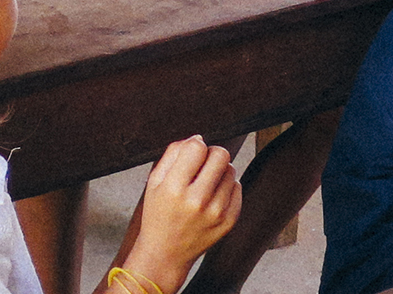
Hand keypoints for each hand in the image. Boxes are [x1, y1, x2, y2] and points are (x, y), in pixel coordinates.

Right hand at [122, 137, 241, 290]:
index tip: (192, 152)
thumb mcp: (154, 181)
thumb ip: (173, 154)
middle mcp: (197, 201)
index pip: (197, 147)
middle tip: (202, 163)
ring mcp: (216, 213)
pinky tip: (214, 194)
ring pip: (231, 170)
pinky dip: (227, 186)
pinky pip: (238, 188)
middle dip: (212, 153)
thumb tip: (198, 138)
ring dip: (220, 170)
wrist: (166, 253)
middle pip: (221, 155)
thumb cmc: (159, 212)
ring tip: (206, 181)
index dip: (195, 144)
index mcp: (174, 188)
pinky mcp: (228, 222)